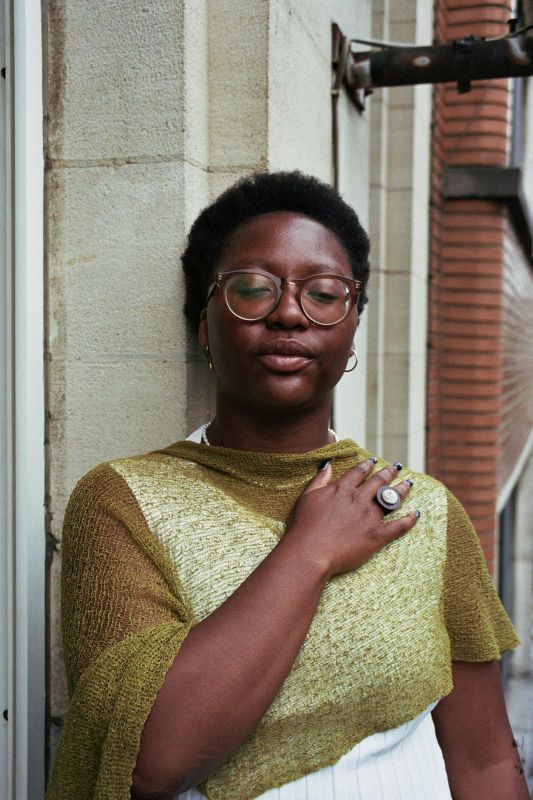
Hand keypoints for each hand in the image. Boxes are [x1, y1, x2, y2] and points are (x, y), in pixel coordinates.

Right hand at [285, 459, 417, 579]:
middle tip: (396, 467)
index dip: (367, 465)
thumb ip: (320, 480)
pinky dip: (409, 520)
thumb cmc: (304, 526)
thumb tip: (328, 464)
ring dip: (401, 490)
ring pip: (390, 499)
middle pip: (378, 482)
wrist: (311, 551)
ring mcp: (369, 517)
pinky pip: (398, 526)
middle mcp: (359, 500)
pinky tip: (416, 514)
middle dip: (388, 472)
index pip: (359, 472)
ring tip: (409, 483)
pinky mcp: (376, 536)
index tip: (373, 461)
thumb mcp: (308, 497)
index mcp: (342, 490)